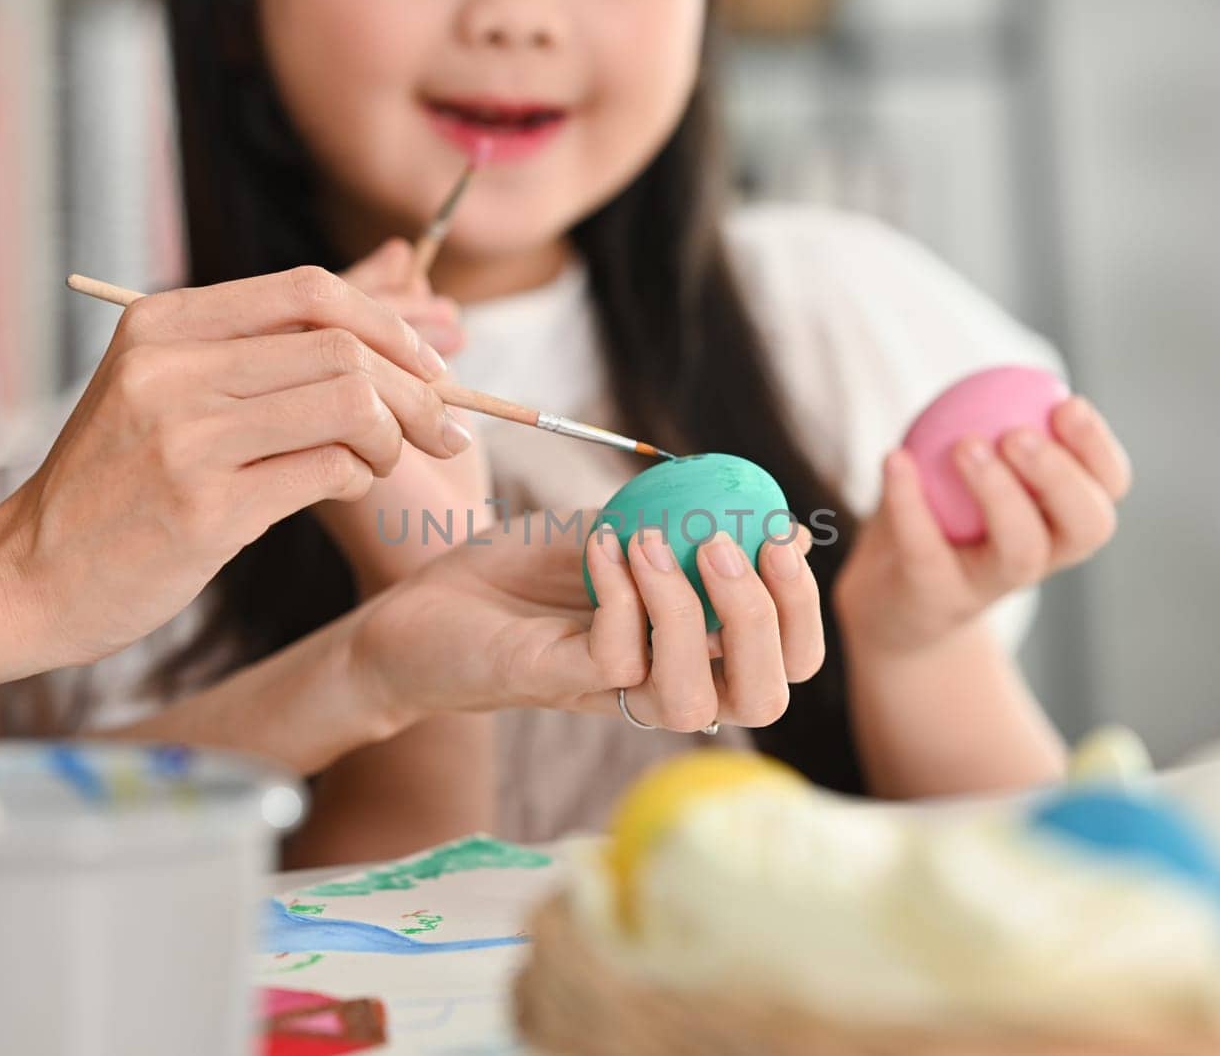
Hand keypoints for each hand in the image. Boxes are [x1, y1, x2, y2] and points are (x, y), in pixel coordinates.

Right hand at [0, 266, 473, 665]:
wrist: (28, 578)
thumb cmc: (115, 487)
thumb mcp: (160, 392)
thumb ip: (252, 355)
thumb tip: (384, 331)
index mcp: (163, 324)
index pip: (312, 292)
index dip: (390, 326)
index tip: (428, 367)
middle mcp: (171, 369)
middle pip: (344, 348)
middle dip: (418, 390)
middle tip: (446, 429)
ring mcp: (185, 438)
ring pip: (349, 404)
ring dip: (395, 437)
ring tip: (387, 461)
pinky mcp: (204, 509)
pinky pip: (329, 470)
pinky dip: (360, 477)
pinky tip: (348, 486)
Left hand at [350, 515, 826, 732]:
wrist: (417, 607)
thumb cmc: (517, 577)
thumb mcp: (615, 537)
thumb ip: (686, 533)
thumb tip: (780, 522)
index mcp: (688, 650)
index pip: (785, 662)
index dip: (802, 609)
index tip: (781, 533)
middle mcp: (659, 681)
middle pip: (761, 698)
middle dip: (769, 621)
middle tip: (735, 546)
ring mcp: (608, 692)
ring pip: (692, 698)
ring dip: (687, 610)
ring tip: (655, 542)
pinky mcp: (557, 684)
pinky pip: (616, 658)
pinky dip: (620, 593)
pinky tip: (600, 542)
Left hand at [835, 396, 1130, 654]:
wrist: (890, 603)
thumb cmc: (943, 519)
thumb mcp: (973, 471)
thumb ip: (994, 429)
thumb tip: (1006, 373)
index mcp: (1061, 520)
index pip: (1108, 488)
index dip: (1099, 448)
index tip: (1067, 403)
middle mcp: (1041, 558)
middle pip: (1085, 525)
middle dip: (1061, 475)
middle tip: (1020, 433)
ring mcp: (991, 586)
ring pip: (1021, 550)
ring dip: (999, 492)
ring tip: (966, 445)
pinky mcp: (937, 598)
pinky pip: (927, 551)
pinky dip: (909, 503)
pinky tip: (894, 458)